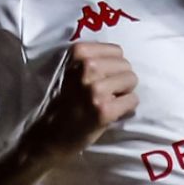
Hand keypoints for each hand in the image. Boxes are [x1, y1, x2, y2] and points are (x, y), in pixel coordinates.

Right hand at [24, 42, 138, 158]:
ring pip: (131, 80)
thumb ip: (93, 59)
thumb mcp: (72, 69)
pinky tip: (112, 112)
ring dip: (124, 92)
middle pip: (126, 65)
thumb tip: (121, 60)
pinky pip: (132, 100)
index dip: (114, 66)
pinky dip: (127, 107)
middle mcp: (87, 67)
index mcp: (78, 53)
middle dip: (120, 79)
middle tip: (106, 92)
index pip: (117, 50)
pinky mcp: (104, 109)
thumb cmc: (64, 100)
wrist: (50, 133)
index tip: (103, 78)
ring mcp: (95, 89)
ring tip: (108, 101)